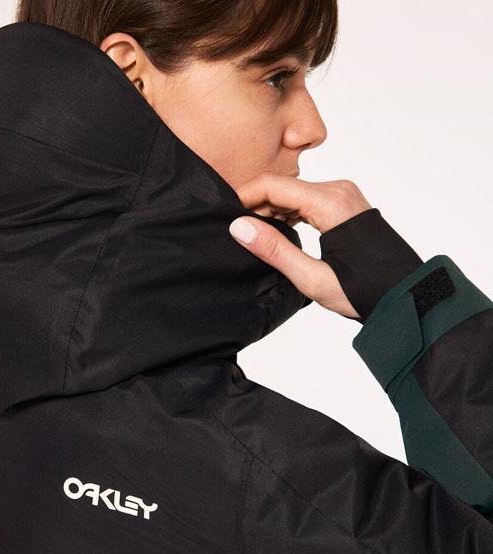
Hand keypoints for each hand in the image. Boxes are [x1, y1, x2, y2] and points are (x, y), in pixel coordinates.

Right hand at [228, 172, 372, 318]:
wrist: (402, 294)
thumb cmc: (364, 291)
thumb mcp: (312, 277)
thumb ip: (274, 250)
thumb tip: (239, 227)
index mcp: (331, 203)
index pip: (274, 185)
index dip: (244, 196)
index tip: (225, 213)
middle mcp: (338, 190)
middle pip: (282, 186)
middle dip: (256, 205)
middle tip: (238, 232)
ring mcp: (343, 195)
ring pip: (293, 192)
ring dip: (271, 210)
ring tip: (256, 236)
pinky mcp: (345, 204)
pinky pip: (307, 199)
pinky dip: (288, 212)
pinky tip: (278, 231)